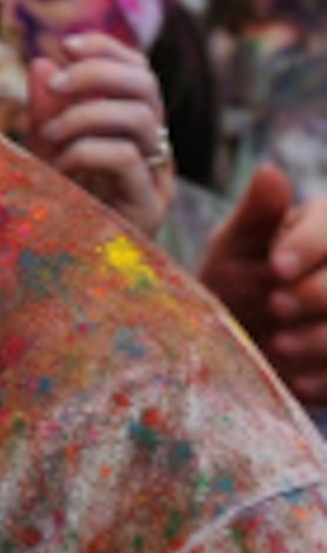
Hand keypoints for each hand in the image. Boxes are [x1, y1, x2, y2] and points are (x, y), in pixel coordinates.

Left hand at [24, 32, 172, 237]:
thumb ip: (45, 110)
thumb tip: (42, 63)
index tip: (63, 45)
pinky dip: (85, 151)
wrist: (60, 272)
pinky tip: (61, 168)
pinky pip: (126, 158)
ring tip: (49, 138)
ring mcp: (156, 179)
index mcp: (133, 132)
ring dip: (84, 116)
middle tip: (56, 86)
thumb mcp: (44, 152)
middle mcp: (153, 150)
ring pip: (140, 118)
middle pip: (147, 85)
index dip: (106, 49)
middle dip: (96, 73)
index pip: (138, 72)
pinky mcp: (147, 209)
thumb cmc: (54, 209)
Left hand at [200, 164, 326, 401]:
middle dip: (318, 292)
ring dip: (323, 337)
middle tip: (275, 306)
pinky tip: (298, 381)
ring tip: (280, 347)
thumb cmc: (236, 286)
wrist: (241, 346)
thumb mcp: (234, 251)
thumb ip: (256, 218)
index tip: (277, 267)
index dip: (309, 246)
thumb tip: (270, 172)